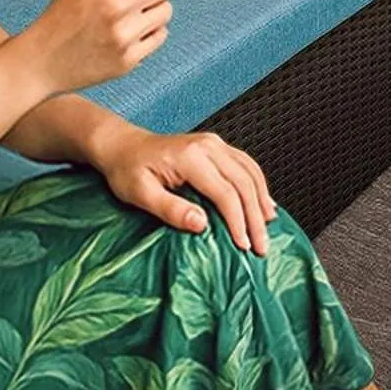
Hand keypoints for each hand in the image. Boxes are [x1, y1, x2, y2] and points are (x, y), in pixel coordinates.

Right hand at [14, 0, 177, 95]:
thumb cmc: (59, 21)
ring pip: (166, 11)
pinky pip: (159, 37)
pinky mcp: (129, 59)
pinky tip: (135, 32)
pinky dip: (151, 32)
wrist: (39, 62)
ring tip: (137, 13)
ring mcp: (125, 34)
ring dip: (157, 9)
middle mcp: (119, 5)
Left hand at [97, 129, 277, 253]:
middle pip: (244, 183)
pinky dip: (258, 185)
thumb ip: (171, 209)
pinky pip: (246, 164)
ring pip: (250, 172)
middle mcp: (207, 146)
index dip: (238, 221)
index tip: (243, 245)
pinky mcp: (216, 146)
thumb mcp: (140, 194)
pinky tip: (263, 203)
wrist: (122, 145)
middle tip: (261, 246)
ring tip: (268, 228)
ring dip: (262, 201)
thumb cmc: (127, 169)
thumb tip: (201, 224)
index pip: (225, 193)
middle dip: (255, 217)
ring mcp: (214, 143)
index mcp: (190, 157)